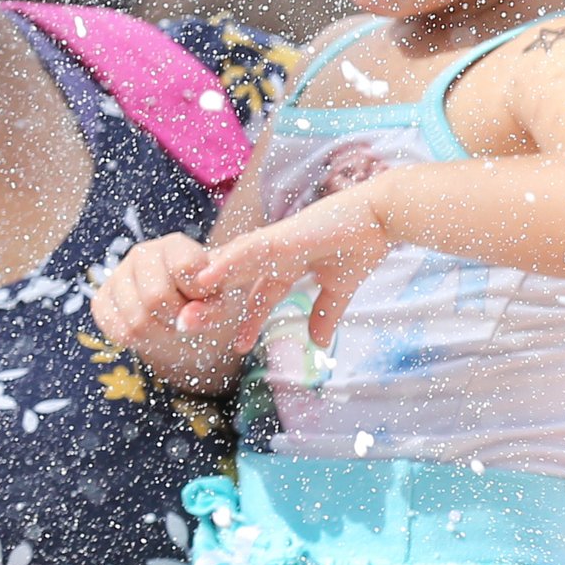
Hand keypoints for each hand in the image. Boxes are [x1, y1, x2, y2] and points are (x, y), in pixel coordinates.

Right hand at [91, 233, 216, 351]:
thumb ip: (211, 309)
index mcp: (174, 245)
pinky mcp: (100, 300)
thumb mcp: (218, 302)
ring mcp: (117, 275)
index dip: (197, 291)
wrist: (179, 310)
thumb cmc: (201, 299)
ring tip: (169, 325)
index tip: (204, 296)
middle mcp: (142, 254)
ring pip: (136, 320)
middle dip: (176, 317)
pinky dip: (140, 340)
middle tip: (185, 317)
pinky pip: (119, 331)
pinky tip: (151, 329)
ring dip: (160, 333)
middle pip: (156, 297)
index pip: (184, 267)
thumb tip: (184, 321)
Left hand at [178, 187, 390, 354]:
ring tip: (184, 306)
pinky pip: (244, 253)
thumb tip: (320, 343)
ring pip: (231, 268)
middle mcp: (274, 256)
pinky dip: (223, 265)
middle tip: (188, 326)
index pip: (260, 298)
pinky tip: (203, 279)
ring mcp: (273, 245)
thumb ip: (325, 314)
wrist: (380, 217)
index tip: (240, 347)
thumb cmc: (362, 243)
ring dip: (209, 286)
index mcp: (287, 267)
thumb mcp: (339, 289)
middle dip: (214, 304)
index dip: (250, 321)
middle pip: (235, 283)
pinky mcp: (278, 237)